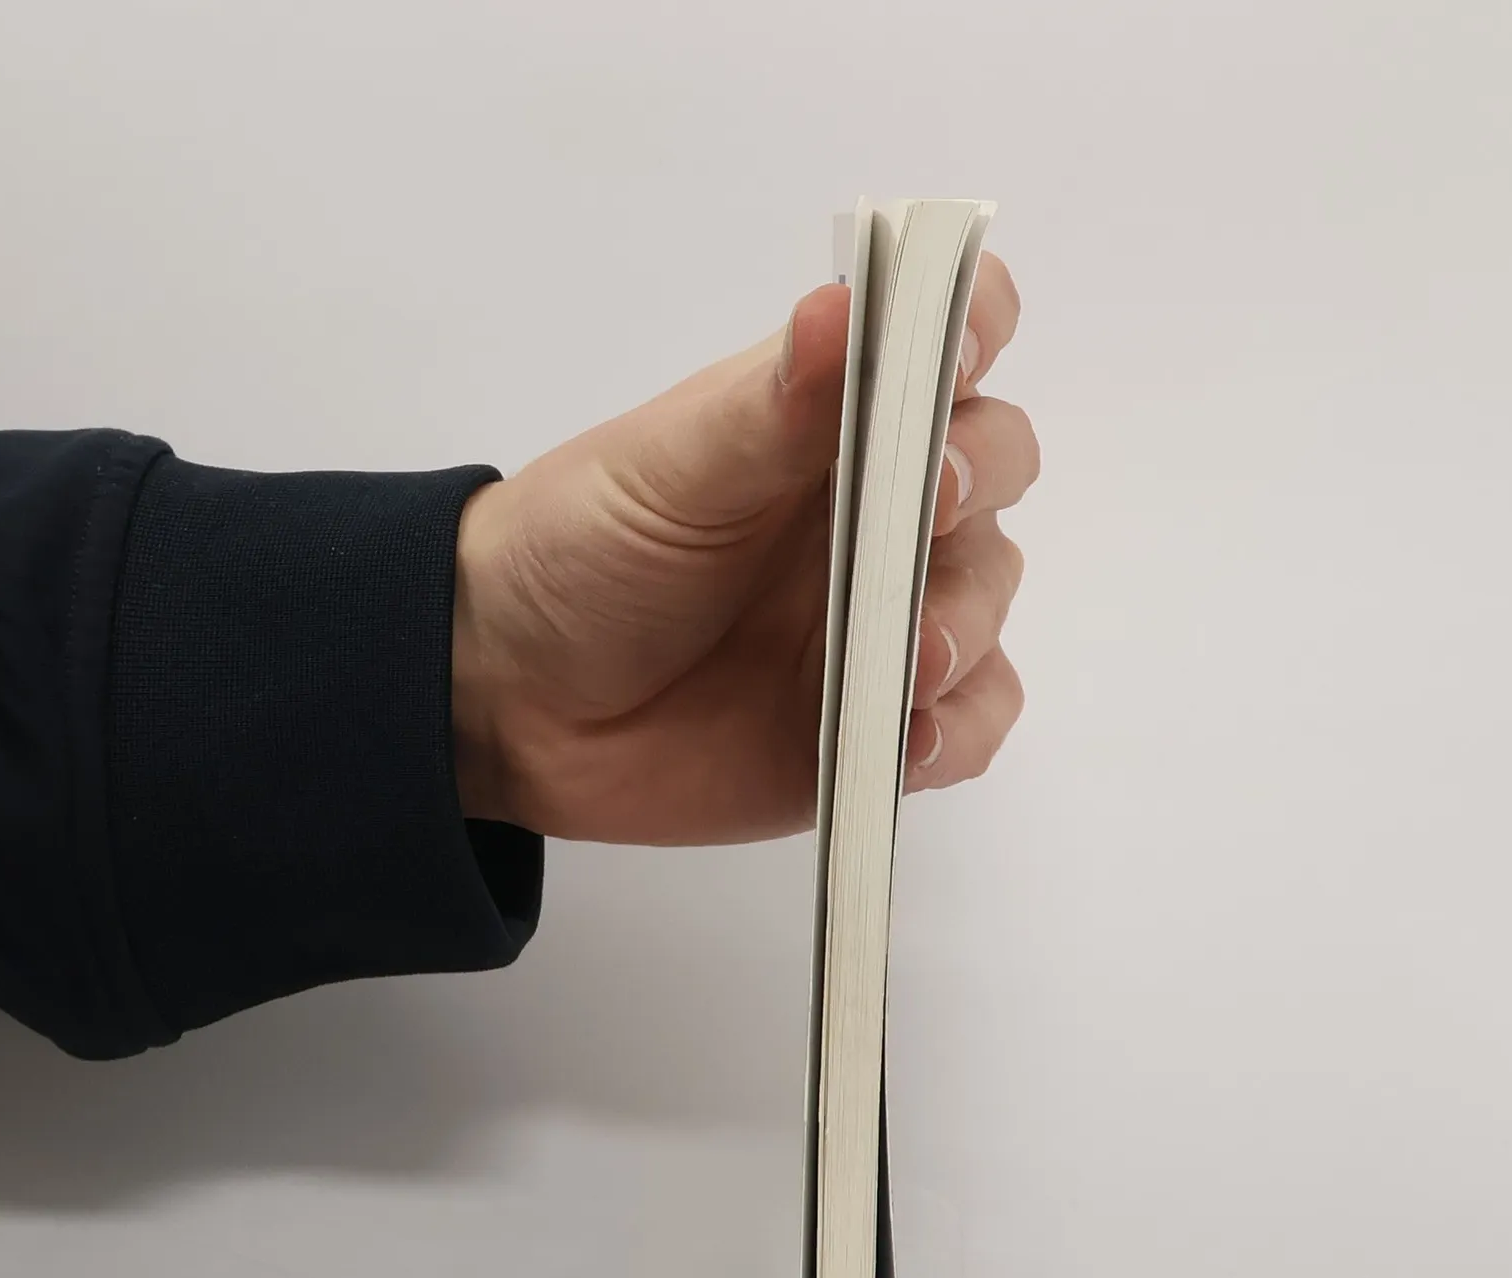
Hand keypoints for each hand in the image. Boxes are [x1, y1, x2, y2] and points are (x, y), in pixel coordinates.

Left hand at [449, 255, 1037, 843]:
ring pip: (992, 597)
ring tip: (910, 663)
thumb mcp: (665, 470)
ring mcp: (891, 618)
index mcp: (831, 418)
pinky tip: (908, 736)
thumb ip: (767, 408)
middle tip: (930, 511)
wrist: (514, 704)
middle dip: (980, 484)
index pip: (946, 340)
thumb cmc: (581, 553)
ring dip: (968, 619)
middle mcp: (879, 508)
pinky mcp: (887, 722)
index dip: (971, 331)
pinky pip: (972, 719)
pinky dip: (960, 727)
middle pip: (997, 465)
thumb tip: (842, 307)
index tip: (951, 361)